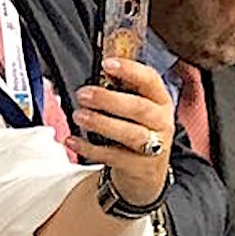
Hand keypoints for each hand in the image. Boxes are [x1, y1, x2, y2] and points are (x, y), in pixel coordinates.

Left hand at [68, 59, 174, 207]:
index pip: (150, 80)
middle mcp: (161, 121)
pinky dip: (90, 148)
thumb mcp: (134, 108)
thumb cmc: (136, 129)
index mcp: (160, 100)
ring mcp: (154, 146)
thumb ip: (119, 90)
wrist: (146, 171)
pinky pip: (113, 156)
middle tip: (83, 94)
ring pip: (130, 134)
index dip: (130, 70)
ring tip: (78, 116)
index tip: (107, 64)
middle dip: (109, 99)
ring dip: (101, 123)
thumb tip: (94, 73)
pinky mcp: (139, 166)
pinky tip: (72, 140)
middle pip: (139, 108)